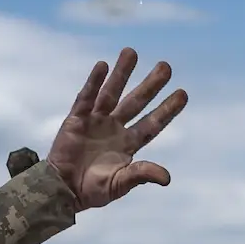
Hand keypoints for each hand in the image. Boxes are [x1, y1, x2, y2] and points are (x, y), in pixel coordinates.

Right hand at [45, 47, 188, 208]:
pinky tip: (102, 66)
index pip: (152, 123)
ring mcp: (95, 122)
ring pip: (111, 93)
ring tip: (131, 52)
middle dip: (150, 85)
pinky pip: (86, 98)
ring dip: (121, 73)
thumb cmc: (91, 191)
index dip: (167, 109)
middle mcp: (114, 128)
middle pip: (136, 102)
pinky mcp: (75, 120)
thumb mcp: (119, 184)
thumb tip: (167, 178)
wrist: (61, 191)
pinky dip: (93, 83)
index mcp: (128, 144)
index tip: (183, 93)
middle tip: (165, 66)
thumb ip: (140, 175)